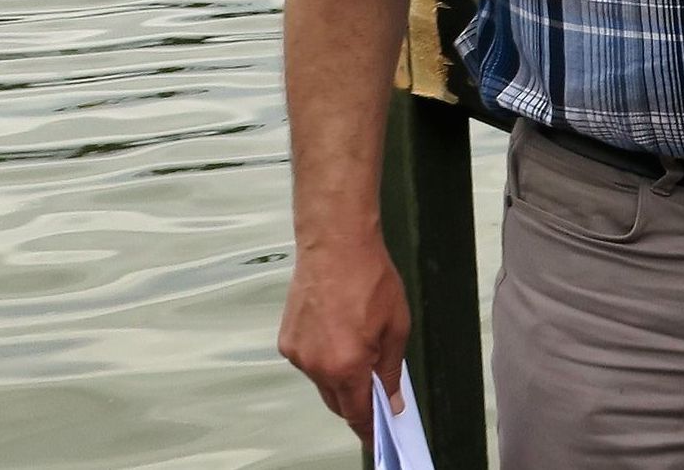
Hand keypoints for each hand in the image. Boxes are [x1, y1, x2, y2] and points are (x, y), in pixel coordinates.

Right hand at [277, 237, 408, 450]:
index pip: (356, 413)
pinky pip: (309, 361)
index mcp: (346, 366)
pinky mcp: (287, 339)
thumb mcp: (396, 328)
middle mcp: (315, 365)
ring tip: (360, 351)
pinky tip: (339, 336)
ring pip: (322, 381)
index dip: (368, 428)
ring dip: (340, 377)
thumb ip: (390, 370)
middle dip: (356, 403)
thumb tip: (389, 400)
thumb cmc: (369, 279)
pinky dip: (325, 359)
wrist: (336, 246)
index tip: (378, 437)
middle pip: (337, 401)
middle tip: (376, 397)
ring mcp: (297, 353)